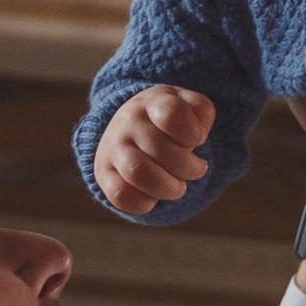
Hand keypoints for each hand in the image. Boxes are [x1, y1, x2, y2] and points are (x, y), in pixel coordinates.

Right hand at [95, 84, 213, 212]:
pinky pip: (121, 196)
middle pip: (161, 149)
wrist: (129, 126)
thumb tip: (197, 137)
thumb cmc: (168, 119)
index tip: (196, 139)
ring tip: (177, 188)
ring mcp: (114, 147)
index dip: (193, 133)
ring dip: (168, 188)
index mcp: (153, 102)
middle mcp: (129, 121)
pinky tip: (153, 198)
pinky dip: (143, 203)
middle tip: (195, 169)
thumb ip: (201, 112)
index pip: (172, 114)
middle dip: (189, 168)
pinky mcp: (103, 173)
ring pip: (139, 173)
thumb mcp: (189, 105)